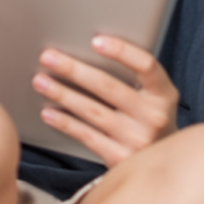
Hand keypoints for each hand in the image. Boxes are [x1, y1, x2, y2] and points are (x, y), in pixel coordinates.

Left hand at [32, 36, 178, 166]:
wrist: (162, 163)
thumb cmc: (145, 118)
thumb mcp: (149, 96)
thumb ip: (128, 77)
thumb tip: (81, 51)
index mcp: (163, 94)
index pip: (146, 66)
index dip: (122, 51)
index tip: (95, 40)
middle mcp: (154, 117)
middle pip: (108, 87)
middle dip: (74, 70)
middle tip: (47, 57)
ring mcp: (138, 140)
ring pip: (92, 111)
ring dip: (62, 94)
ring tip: (40, 81)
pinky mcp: (120, 159)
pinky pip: (87, 136)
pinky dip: (65, 123)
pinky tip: (48, 112)